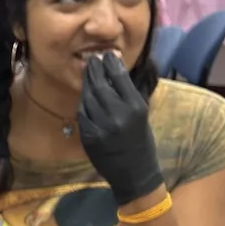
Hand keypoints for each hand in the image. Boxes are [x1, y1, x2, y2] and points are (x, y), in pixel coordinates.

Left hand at [77, 53, 163, 206]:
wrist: (134, 171)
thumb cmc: (141, 141)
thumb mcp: (142, 115)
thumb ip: (129, 95)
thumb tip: (117, 72)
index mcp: (135, 107)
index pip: (119, 78)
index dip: (111, 63)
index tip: (107, 54)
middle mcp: (117, 115)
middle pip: (100, 85)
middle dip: (95, 70)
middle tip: (92, 60)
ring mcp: (101, 126)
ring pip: (88, 98)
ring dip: (87, 84)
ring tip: (87, 72)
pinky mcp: (89, 136)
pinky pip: (82, 114)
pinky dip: (83, 102)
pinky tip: (84, 94)